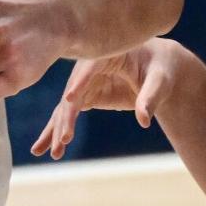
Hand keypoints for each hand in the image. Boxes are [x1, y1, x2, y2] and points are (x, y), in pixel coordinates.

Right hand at [31, 39, 187, 159]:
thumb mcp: (161, 80)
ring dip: (58, 128)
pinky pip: (68, 113)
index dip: (81, 82)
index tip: (71, 98)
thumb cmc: (162, 68)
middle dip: (68, 116)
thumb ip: (151, 97)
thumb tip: (144, 120)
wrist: (162, 68)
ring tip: (54, 152)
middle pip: (74, 91)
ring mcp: (86, 81)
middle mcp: (91, 66)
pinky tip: (43, 149)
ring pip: (67, 106)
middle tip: (65, 140)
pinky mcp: (87, 94)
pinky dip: (57, 130)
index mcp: (109, 53)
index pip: (91, 67)